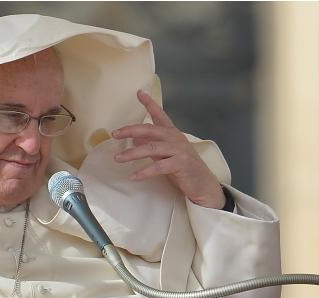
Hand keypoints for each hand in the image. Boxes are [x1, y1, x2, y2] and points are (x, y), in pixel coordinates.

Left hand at [111, 90, 225, 208]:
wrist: (203, 184)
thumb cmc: (183, 168)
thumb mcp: (165, 155)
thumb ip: (152, 146)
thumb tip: (134, 140)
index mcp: (172, 133)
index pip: (160, 115)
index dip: (150, 103)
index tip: (140, 92)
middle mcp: (176, 138)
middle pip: (150, 130)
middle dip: (131, 130)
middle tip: (114, 134)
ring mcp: (179, 150)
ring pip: (152, 148)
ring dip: (133, 154)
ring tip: (118, 159)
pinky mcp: (181, 164)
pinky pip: (159, 167)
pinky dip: (145, 171)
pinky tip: (134, 176)